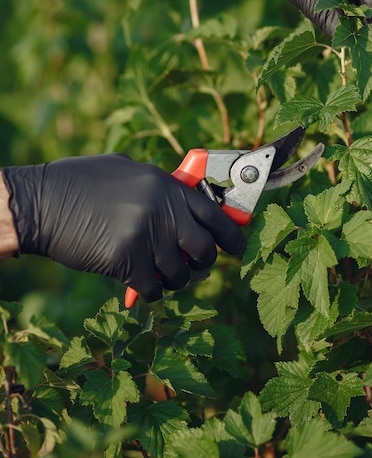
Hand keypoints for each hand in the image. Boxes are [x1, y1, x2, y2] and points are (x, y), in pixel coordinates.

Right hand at [2, 154, 244, 301]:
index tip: (237, 248)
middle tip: (191, 265)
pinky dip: (149, 291)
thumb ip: (158, 187)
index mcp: (166, 185)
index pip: (215, 214)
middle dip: (202, 263)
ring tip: (154, 270)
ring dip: (171, 279)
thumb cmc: (80, 183)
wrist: (43, 203)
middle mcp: (163, 209)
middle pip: (204, 249)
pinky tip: (136, 281)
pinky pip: (153, 288)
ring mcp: (147, 235)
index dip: (232, 235)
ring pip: (179, 275)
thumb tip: (183, 203)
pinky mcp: (128, 260)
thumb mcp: (126, 171)